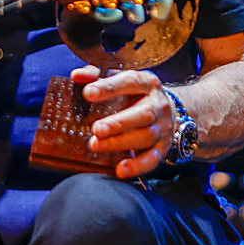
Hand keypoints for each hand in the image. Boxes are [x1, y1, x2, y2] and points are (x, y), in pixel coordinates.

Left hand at [70, 65, 174, 179]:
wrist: (166, 108)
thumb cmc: (134, 93)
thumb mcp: (119, 78)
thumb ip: (97, 75)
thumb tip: (76, 76)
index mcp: (146, 83)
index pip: (130, 82)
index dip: (109, 87)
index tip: (88, 93)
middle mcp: (158, 104)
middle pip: (144, 113)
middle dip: (119, 123)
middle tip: (96, 129)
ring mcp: (163, 126)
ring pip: (146, 136)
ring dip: (121, 143)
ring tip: (96, 145)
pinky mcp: (163, 147)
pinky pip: (153, 158)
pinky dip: (137, 166)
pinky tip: (120, 169)